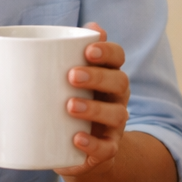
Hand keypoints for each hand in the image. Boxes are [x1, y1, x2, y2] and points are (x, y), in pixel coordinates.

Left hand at [54, 22, 131, 178]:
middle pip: (120, 82)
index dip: (107, 51)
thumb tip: (70, 29)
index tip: (88, 50)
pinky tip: (77, 139)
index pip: (117, 57)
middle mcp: (116, 98)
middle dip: (98, 77)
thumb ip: (61, 56)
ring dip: (95, 108)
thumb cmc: (65, 106)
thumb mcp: (61, 81)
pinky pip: (107, 148)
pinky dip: (93, 144)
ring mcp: (114, 125)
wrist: (73, 151)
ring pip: (117, 114)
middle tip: (72, 76)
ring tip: (69, 106)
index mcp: (107, 75)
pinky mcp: (106, 150)